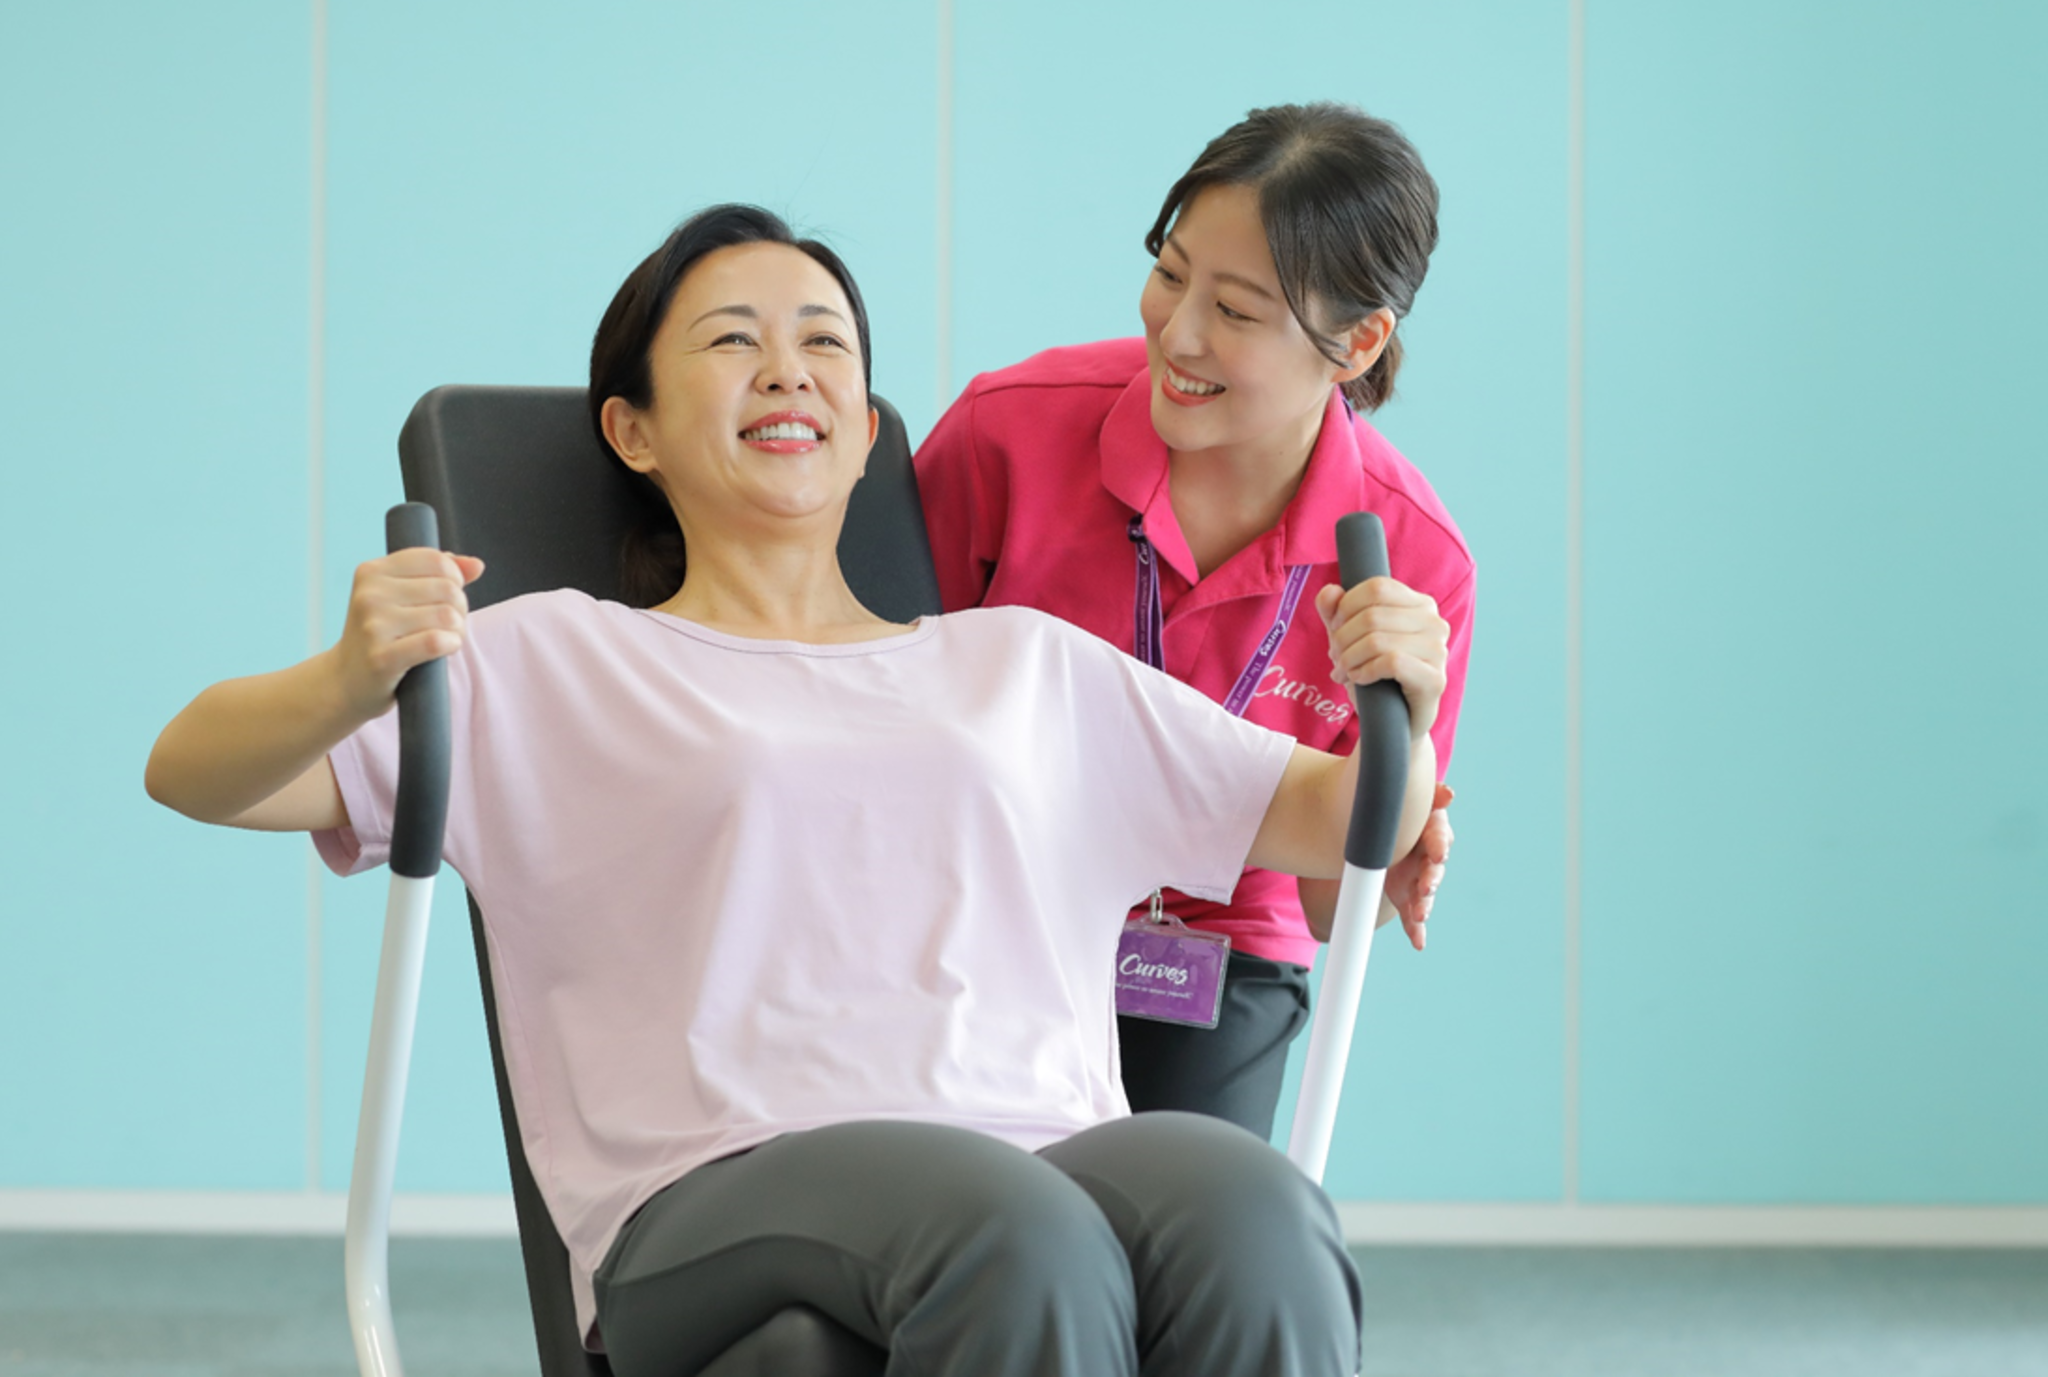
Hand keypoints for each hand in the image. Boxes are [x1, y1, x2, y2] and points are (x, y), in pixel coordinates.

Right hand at [330, 549, 485, 718]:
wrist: (346, 681)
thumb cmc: (382, 635)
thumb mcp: (401, 597)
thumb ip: (440, 576)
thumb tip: (476, 565)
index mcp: (372, 571)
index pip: (437, 560)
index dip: (455, 580)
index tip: (444, 599)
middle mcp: (369, 594)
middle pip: (447, 588)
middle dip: (459, 608)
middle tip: (445, 625)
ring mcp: (373, 626)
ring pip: (446, 615)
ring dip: (457, 630)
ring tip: (443, 639)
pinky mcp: (382, 657)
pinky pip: (436, 641)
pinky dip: (451, 645)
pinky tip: (444, 649)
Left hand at [1314, 575, 1449, 743]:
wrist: (1394, 723)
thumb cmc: (1375, 676)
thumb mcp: (1349, 639)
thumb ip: (1335, 613)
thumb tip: (1329, 592)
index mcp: (1419, 605)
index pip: (1377, 586)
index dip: (1346, 605)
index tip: (1334, 627)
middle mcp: (1434, 623)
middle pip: (1372, 615)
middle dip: (1342, 638)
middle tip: (1336, 658)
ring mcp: (1438, 651)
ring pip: (1378, 639)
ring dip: (1349, 658)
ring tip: (1344, 671)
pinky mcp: (1434, 679)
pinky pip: (1391, 663)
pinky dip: (1365, 671)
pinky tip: (1359, 679)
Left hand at [1384, 782, 1453, 948]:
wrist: (1382, 836)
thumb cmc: (1402, 814)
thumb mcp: (1412, 803)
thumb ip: (1430, 797)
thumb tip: (1449, 793)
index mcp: (1432, 833)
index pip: (1439, 838)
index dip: (1439, 845)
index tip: (1439, 854)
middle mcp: (1430, 859)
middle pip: (1434, 870)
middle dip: (1431, 879)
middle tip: (1426, 887)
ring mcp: (1420, 881)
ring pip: (1425, 896)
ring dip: (1423, 906)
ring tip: (1420, 916)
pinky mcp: (1410, 899)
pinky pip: (1413, 917)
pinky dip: (1416, 931)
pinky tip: (1419, 943)